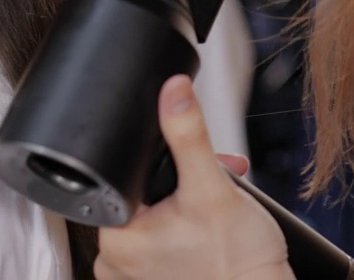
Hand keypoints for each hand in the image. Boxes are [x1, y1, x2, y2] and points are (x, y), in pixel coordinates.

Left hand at [95, 77, 293, 279]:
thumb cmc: (238, 260)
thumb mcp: (212, 187)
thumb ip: (189, 135)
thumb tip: (172, 92)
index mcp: (115, 239)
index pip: (117, 176)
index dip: (155, 158)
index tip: (187, 158)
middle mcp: (115, 262)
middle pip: (140, 193)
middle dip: (179, 175)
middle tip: (214, 175)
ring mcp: (132, 276)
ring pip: (152, 213)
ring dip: (184, 197)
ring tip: (215, 200)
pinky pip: (160, 237)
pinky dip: (182, 223)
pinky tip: (206, 222)